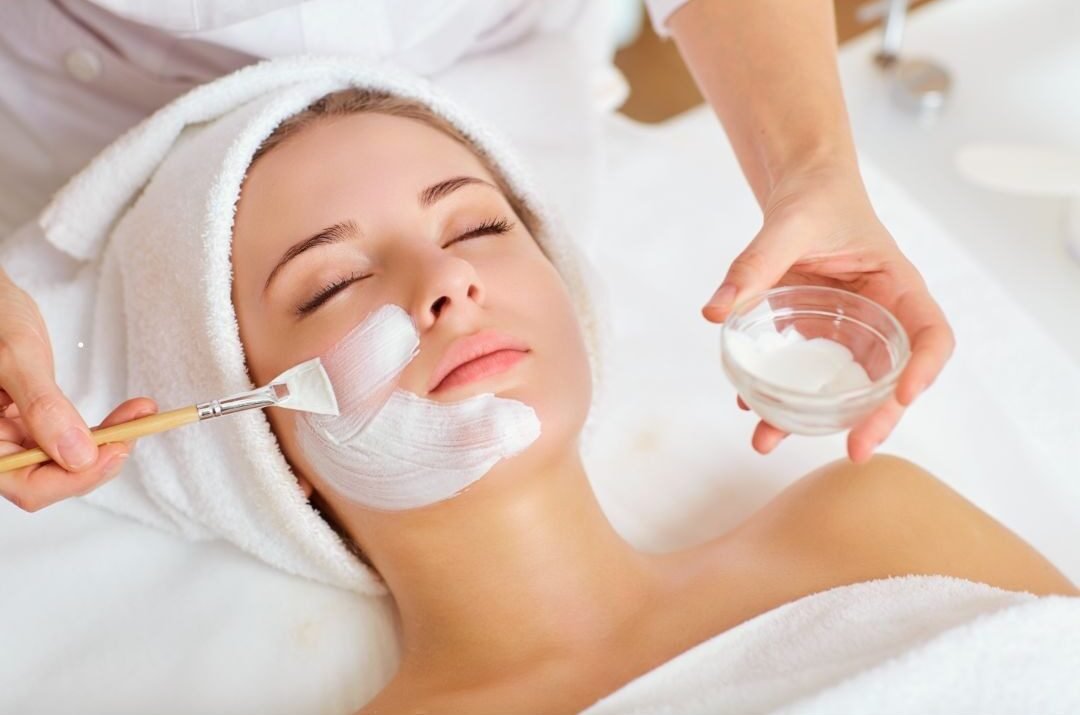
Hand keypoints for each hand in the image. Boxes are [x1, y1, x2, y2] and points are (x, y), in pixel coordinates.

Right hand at [0, 397, 157, 511]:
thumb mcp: (17, 362)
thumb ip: (43, 408)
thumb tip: (78, 455)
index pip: (29, 488)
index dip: (76, 477)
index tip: (115, 452)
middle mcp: (0, 450)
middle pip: (54, 478)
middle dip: (103, 456)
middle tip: (138, 429)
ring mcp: (15, 439)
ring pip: (69, 458)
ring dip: (112, 439)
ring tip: (143, 414)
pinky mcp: (32, 425)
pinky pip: (71, 438)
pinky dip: (103, 428)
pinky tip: (130, 414)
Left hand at [704, 165, 954, 462]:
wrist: (800, 189)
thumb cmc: (815, 198)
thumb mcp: (789, 224)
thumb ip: (755, 263)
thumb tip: (715, 309)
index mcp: (897, 286)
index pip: (931, 333)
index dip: (926, 368)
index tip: (904, 395)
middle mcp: (879, 316)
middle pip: (891, 377)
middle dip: (875, 417)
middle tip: (855, 451)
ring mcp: (846, 330)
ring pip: (843, 386)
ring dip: (811, 419)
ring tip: (767, 441)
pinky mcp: (814, 335)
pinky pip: (803, 374)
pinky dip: (778, 395)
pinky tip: (747, 409)